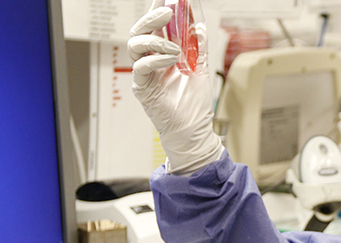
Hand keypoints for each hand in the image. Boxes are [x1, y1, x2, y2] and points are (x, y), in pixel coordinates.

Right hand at [127, 0, 222, 174]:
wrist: (193, 128)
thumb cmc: (194, 103)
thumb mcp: (200, 67)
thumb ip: (198, 47)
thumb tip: (199, 26)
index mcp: (162, 53)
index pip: (157, 27)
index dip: (159, 10)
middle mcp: (151, 60)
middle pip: (141, 31)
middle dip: (153, 17)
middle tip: (168, 11)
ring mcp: (145, 73)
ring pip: (135, 44)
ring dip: (157, 40)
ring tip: (176, 48)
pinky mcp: (142, 87)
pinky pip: (141, 66)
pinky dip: (155, 59)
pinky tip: (171, 60)